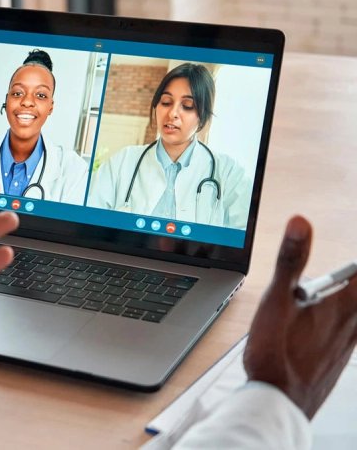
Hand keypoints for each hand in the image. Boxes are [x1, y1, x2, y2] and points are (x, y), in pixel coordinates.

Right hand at [244, 215, 356, 417]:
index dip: (352, 267)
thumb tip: (300, 223)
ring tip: (331, 294)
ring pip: (354, 315)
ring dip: (345, 300)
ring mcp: (349, 342)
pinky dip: (344, 319)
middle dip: (346, 282)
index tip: (346, 268)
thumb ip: (290, 260)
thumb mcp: (276, 299)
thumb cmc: (276, 353)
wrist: (278, 401)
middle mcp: (353, 322)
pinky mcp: (340, 356)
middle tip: (340, 277)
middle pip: (355, 293)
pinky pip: (352, 331)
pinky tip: (327, 321)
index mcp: (342, 304)